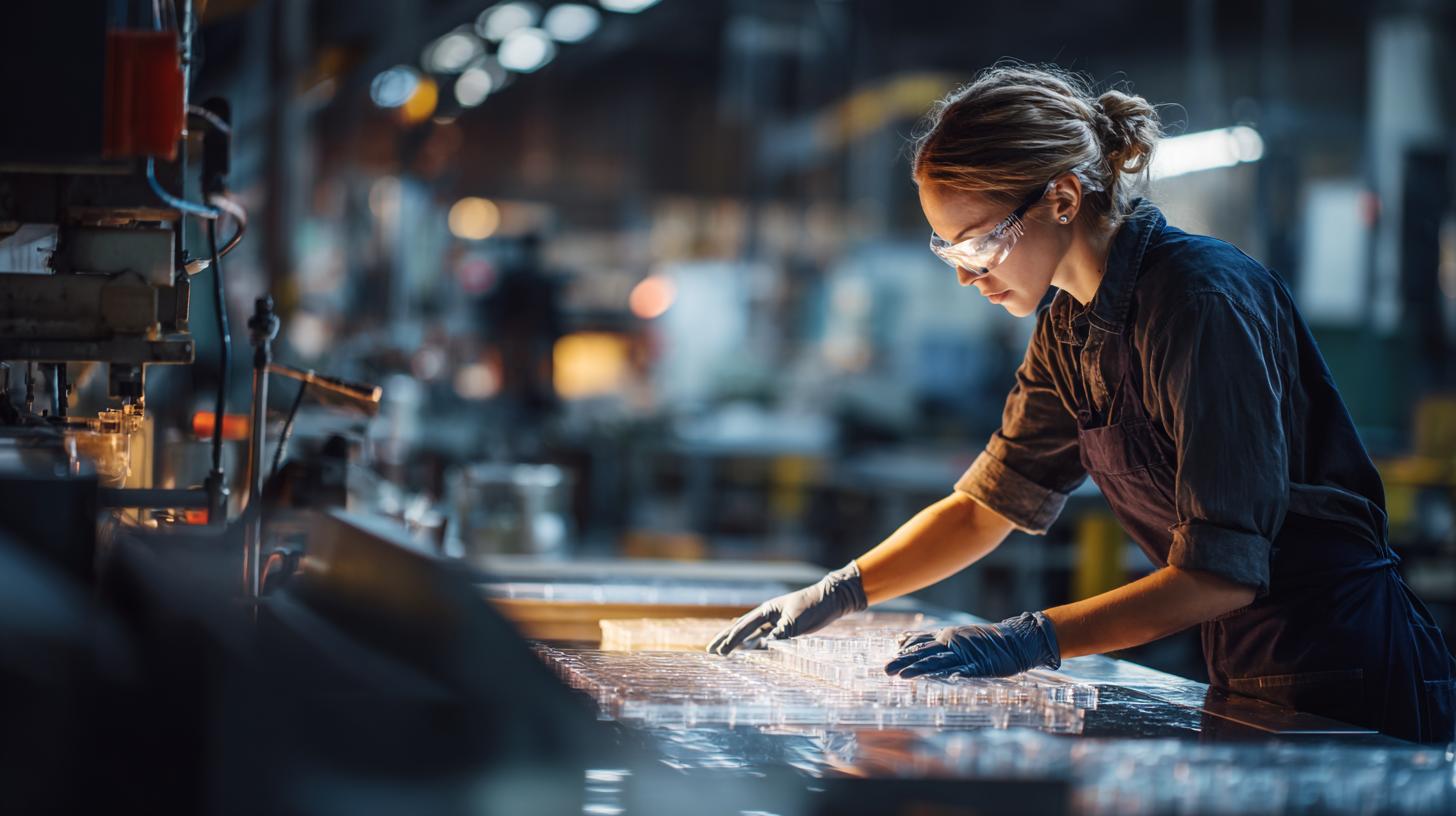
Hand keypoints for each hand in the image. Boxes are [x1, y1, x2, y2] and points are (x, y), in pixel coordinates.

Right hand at [707, 562, 867, 654]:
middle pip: (742, 629)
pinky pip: (765, 638)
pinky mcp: (787, 627)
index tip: (718, 651)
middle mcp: (769, 615)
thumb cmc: (814, 606)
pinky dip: (755, 645)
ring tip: (723, 652)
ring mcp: (777, 621)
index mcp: (767, 610)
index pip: (743, 627)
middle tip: (709, 651)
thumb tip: (763, 647)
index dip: (730, 640)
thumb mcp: (796, 621)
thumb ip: (779, 634)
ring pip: (752, 634)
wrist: (833, 598)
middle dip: (726, 640)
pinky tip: (748, 649)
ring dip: (738, 644)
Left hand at [883, 611, 1059, 678]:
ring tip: (904, 677)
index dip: (902, 653)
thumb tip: (901, 639)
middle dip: (904, 662)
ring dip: (921, 669)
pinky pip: (967, 670)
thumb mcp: (952, 637)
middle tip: (886, 671)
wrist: (1014, 639)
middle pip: (924, 653)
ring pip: (939, 662)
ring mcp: (966, 653)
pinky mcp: (981, 664)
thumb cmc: (982, 641)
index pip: (919, 644)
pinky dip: (957, 673)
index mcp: (945, 637)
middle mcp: (952, 643)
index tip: (885, 662)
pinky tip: (947, 679)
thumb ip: (928, 639)